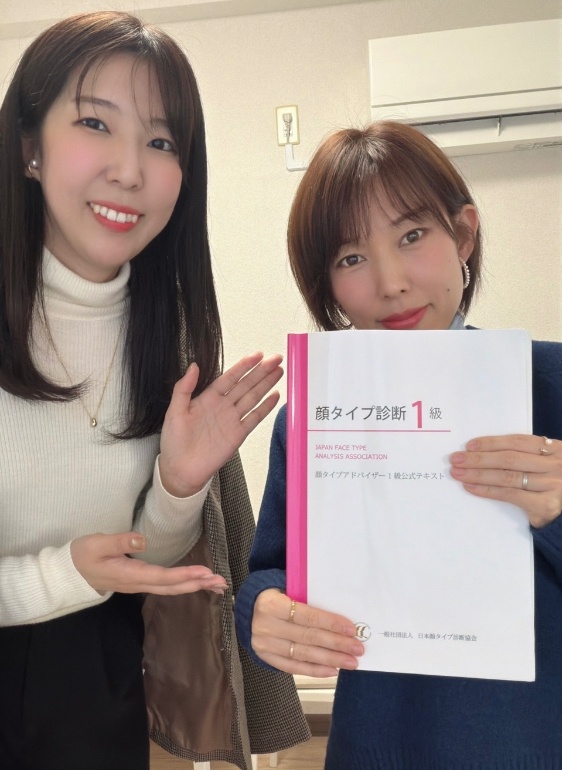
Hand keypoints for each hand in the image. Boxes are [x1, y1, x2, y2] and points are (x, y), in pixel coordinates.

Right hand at [71, 532, 227, 593]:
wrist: (69, 573)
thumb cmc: (82, 556)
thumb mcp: (97, 544)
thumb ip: (119, 542)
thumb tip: (142, 540)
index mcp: (130, 575)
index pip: (163, 577)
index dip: (184, 575)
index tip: (204, 572)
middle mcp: (138, 583)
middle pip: (172, 587)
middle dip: (198, 584)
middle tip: (221, 583)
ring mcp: (139, 585)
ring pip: (170, 588)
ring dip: (194, 586)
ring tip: (216, 585)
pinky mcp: (139, 581)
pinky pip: (165, 586)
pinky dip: (183, 584)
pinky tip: (194, 582)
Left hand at [159, 352, 282, 496]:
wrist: (180, 470)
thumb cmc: (174, 442)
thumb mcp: (174, 411)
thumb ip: (184, 388)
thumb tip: (194, 366)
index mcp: (207, 398)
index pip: (230, 378)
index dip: (244, 366)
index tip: (257, 355)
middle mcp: (222, 407)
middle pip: (246, 385)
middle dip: (261, 371)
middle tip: (276, 358)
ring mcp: (232, 420)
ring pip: (253, 398)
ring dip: (266, 384)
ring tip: (279, 371)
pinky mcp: (238, 435)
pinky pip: (254, 418)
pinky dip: (265, 407)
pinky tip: (275, 396)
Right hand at [251, 589, 362, 676]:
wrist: (250, 606)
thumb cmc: (277, 595)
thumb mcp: (288, 589)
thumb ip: (309, 600)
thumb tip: (341, 618)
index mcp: (271, 604)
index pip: (307, 616)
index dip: (331, 624)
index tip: (351, 630)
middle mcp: (265, 626)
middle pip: (307, 637)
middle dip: (336, 644)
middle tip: (357, 649)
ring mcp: (264, 644)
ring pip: (302, 654)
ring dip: (330, 659)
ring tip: (349, 661)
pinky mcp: (265, 657)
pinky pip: (293, 667)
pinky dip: (314, 670)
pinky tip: (332, 670)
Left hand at [450, 434, 561, 527]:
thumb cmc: (555, 483)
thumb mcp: (547, 463)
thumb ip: (526, 456)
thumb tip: (485, 452)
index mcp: (554, 449)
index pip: (517, 442)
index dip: (492, 442)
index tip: (469, 445)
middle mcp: (554, 465)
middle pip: (509, 458)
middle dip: (479, 458)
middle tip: (456, 459)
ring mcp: (551, 485)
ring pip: (506, 476)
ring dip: (478, 474)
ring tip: (458, 473)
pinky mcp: (546, 504)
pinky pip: (510, 494)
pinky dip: (487, 490)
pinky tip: (471, 487)